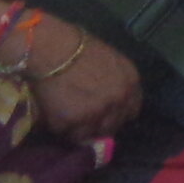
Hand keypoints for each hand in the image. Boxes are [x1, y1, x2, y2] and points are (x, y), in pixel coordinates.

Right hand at [27, 25, 143, 144]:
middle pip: (112, 126)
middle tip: (83, 118)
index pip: (131, 111)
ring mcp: (97, 112)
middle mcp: (119, 99)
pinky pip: (68, 134)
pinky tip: (55, 112)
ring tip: (67, 114)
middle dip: (98, 124)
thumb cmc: (78, 48)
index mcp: (130, 82)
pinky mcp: (74, 121)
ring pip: (90, 134)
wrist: (52, 48)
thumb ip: (117, 82)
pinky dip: (61, 127)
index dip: (117, 114)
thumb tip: (113, 102)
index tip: (105, 114)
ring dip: (79, 129)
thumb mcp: (110, 61)